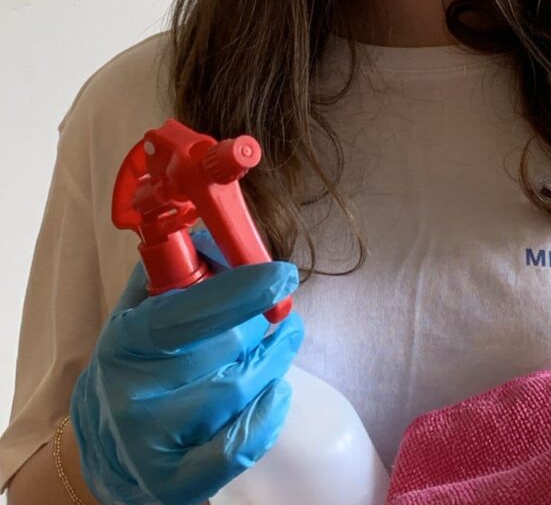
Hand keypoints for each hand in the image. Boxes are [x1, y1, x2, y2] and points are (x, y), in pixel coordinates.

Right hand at [70, 229, 303, 504]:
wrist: (103, 444)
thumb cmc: (136, 362)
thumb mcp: (142, 308)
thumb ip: (178, 269)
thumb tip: (220, 234)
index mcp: (125, 342)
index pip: (188, 312)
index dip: (241, 289)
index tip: (283, 274)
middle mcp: (133, 395)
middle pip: (228, 346)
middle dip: (262, 320)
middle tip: (276, 309)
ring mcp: (152, 444)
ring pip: (241, 387)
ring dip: (274, 358)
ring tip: (280, 341)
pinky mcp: (174, 485)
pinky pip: (239, 447)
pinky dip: (269, 415)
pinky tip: (278, 390)